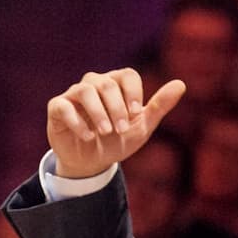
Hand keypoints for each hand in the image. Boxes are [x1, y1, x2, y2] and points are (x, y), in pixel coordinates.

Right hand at [46, 68, 184, 176]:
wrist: (93, 163)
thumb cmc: (118, 141)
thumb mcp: (142, 127)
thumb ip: (159, 106)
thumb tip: (181, 84)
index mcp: (116, 84)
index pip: (127, 75)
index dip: (133, 92)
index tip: (137, 113)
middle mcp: (94, 84)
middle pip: (107, 83)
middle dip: (116, 108)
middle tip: (120, 129)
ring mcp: (74, 95)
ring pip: (85, 91)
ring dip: (98, 112)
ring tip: (104, 132)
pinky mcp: (57, 108)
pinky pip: (64, 107)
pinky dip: (77, 121)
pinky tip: (88, 136)